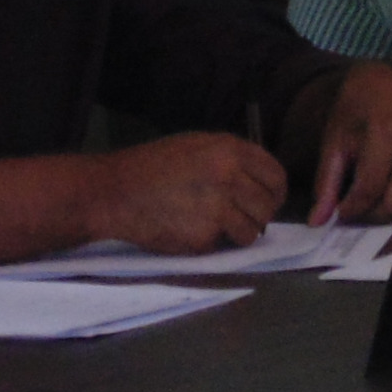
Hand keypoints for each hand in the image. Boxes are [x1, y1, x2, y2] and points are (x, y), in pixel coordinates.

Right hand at [87, 133, 286, 252]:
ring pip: (251, 232)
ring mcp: (218, 209)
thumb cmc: (153, 166)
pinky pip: (221, 245)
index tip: (270, 200)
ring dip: (239, 234)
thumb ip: (231, 159)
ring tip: (214, 225)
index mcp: (230, 150)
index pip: (276, 176)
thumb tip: (259, 181)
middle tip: (242, 218)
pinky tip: (188, 229)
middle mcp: (230, 177)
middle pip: (268, 206)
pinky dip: (209, 243)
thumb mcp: (197, 146)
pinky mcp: (203, 237)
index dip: (276, 192)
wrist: (115, 191)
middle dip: (259, 216)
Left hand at [304, 63, 391, 225]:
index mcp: (384, 131)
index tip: (341, 211)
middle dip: (374, 215)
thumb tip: (318, 222)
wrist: (383, 86)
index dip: (351, 209)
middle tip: (361, 208)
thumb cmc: (354, 115)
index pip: (370, 189)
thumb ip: (326, 184)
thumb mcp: (333, 143)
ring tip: (380, 200)